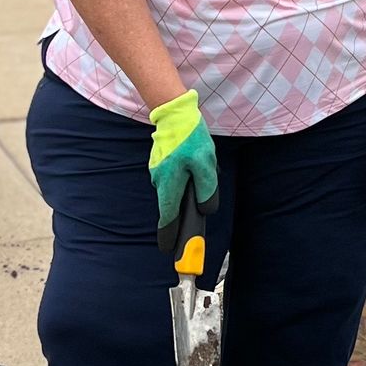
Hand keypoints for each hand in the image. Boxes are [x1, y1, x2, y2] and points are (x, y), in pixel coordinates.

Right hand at [148, 89, 219, 246]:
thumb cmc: (190, 137)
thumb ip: (206, 190)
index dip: (170, 237)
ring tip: (199, 179)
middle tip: (192, 229)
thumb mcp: (205, 164)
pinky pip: (173, 181)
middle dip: (182, 217)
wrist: (174, 113)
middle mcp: (160, 181)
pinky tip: (192, 172)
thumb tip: (205, 208)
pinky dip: (182, 183)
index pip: (168, 218)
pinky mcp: (161, 165)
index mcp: (169, 185)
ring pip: (173, 193)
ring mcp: (158, 173)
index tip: (170, 252)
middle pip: (171, 208)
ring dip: (185, 194)